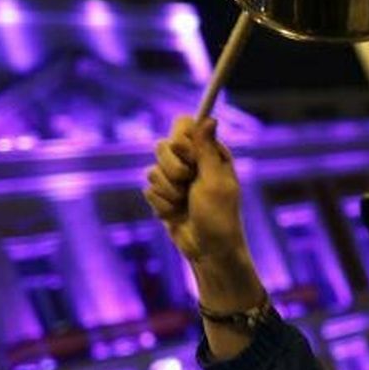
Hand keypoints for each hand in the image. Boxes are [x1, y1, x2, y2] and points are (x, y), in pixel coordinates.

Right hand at [144, 117, 245, 263]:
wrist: (208, 250)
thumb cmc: (219, 216)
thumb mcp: (215, 181)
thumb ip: (206, 150)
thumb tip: (210, 119)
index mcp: (210, 153)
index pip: (185, 125)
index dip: (182, 141)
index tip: (190, 159)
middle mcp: (192, 162)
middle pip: (163, 145)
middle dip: (172, 168)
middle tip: (188, 183)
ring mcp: (176, 178)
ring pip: (152, 170)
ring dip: (168, 191)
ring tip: (184, 203)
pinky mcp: (163, 194)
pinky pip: (149, 190)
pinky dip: (162, 204)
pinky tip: (176, 214)